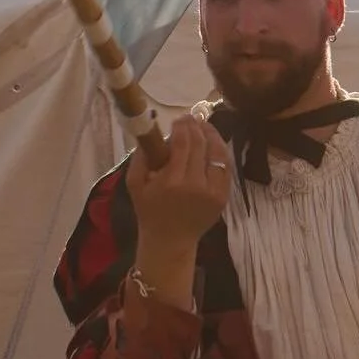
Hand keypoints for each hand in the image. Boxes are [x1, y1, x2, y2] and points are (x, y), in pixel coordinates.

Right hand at [128, 114, 231, 253]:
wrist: (170, 241)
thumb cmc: (149, 211)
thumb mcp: (134, 183)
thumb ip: (141, 155)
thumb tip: (153, 130)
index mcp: (172, 181)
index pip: (182, 143)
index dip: (182, 126)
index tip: (179, 118)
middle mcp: (195, 184)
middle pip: (200, 144)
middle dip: (196, 126)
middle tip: (191, 117)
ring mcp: (213, 191)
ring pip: (217, 152)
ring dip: (211, 134)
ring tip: (204, 125)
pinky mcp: (223, 196)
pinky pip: (225, 167)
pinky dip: (220, 152)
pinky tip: (213, 143)